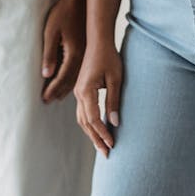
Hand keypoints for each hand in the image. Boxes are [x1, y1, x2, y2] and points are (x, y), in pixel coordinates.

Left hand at [41, 0, 85, 102]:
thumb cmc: (63, 14)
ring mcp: (86, 56)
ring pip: (77, 78)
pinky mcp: (87, 52)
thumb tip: (46, 74)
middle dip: (58, 92)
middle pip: (70, 81)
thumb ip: (49, 55)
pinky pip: (80, 71)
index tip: (45, 99)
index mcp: (73, 55)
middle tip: (48, 101)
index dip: (52, 89)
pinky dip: (73, 80)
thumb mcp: (51, 33)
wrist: (80, 1)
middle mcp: (82, 58)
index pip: (61, 78)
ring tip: (57, 96)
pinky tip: (69, 83)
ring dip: (66, 88)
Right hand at [74, 42, 121, 156]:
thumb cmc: (109, 57)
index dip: (103, 133)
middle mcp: (79, 94)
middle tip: (107, 154)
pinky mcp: (81, 91)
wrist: (98, 41)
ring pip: (82, 120)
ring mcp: (78, 93)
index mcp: (86, 91)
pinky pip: (83, 113)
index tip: (112, 145)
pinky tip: (98, 132)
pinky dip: (90, 125)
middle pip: (86, 123)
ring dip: (92, 134)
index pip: (94, 119)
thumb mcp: (116, 79)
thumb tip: (114, 123)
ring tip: (102, 147)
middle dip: (96, 139)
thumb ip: (113, 101)